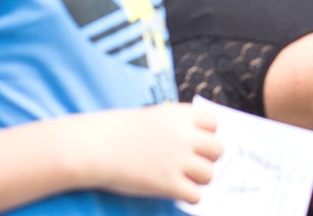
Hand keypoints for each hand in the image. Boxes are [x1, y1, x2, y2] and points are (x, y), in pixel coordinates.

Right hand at [78, 103, 222, 202]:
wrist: (94, 147)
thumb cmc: (117, 131)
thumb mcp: (152, 117)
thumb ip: (175, 126)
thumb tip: (195, 142)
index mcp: (180, 115)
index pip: (214, 123)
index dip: (207, 135)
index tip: (197, 144)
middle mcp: (184, 136)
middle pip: (218, 149)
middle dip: (208, 158)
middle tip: (193, 164)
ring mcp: (178, 160)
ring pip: (210, 174)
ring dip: (200, 179)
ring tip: (185, 180)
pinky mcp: (168, 183)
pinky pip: (196, 195)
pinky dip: (189, 197)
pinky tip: (178, 193)